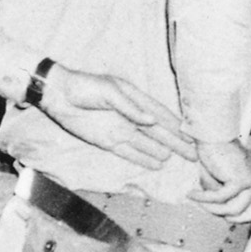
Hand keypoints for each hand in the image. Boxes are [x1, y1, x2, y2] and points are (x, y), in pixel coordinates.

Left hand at [39, 64, 196, 167]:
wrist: (56, 95)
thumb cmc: (83, 87)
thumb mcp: (109, 91)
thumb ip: (131, 107)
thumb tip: (153, 122)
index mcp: (134, 99)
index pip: (161, 115)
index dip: (177, 125)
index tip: (193, 136)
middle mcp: (130, 116)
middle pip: (158, 132)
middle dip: (177, 142)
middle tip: (194, 153)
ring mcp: (120, 129)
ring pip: (147, 143)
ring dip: (163, 151)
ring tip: (180, 159)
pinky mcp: (107, 140)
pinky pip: (129, 151)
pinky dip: (143, 158)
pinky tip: (157, 164)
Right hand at [189, 140, 250, 222]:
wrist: (210, 135)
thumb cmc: (214, 155)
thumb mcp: (223, 179)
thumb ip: (229, 195)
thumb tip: (230, 217)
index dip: (249, 218)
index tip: (228, 219)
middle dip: (229, 216)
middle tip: (209, 209)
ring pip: (233, 209)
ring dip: (213, 208)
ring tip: (198, 200)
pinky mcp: (240, 180)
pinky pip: (219, 199)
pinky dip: (203, 198)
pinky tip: (192, 194)